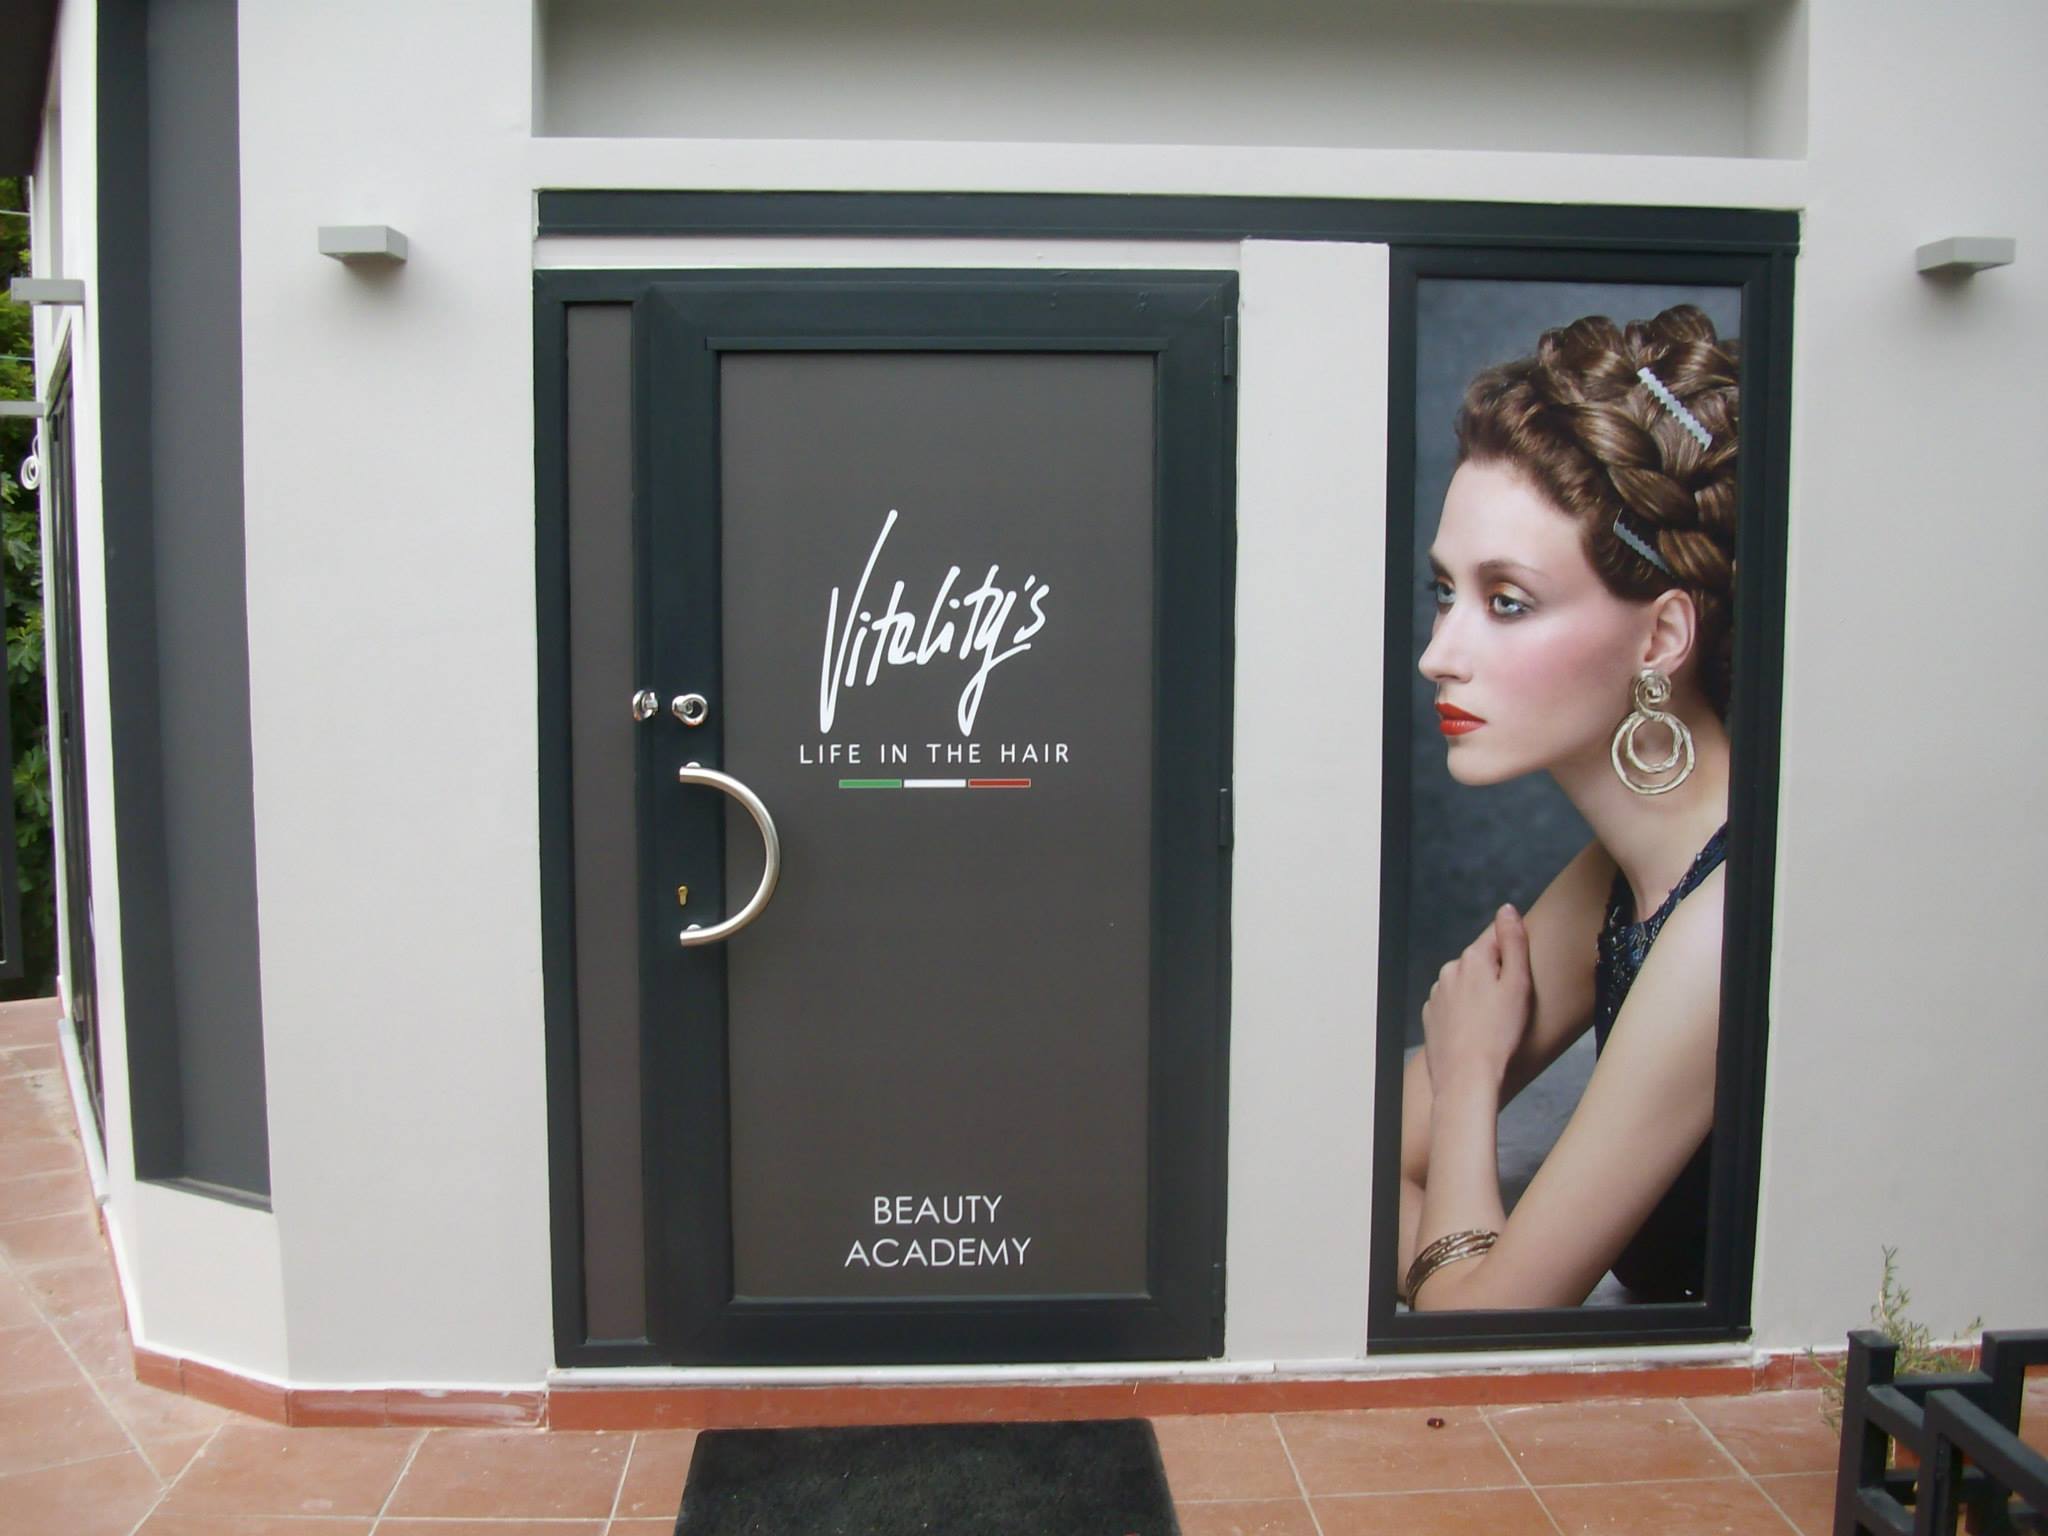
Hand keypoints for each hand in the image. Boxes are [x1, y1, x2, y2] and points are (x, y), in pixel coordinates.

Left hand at [1421, 904, 1533, 1092]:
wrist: (1467, 1078)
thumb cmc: (1499, 1035)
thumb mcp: (1518, 984)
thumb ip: (1514, 941)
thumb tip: (1507, 909)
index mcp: (1471, 959)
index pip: (1496, 939)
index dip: (1513, 956)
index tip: (1521, 977)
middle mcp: (1449, 971)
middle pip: (1481, 963)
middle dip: (1497, 977)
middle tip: (1512, 1007)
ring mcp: (1437, 994)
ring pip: (1467, 985)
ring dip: (1481, 996)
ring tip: (1496, 1024)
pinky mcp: (1431, 1016)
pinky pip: (1454, 1006)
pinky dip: (1466, 1014)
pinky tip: (1478, 1032)